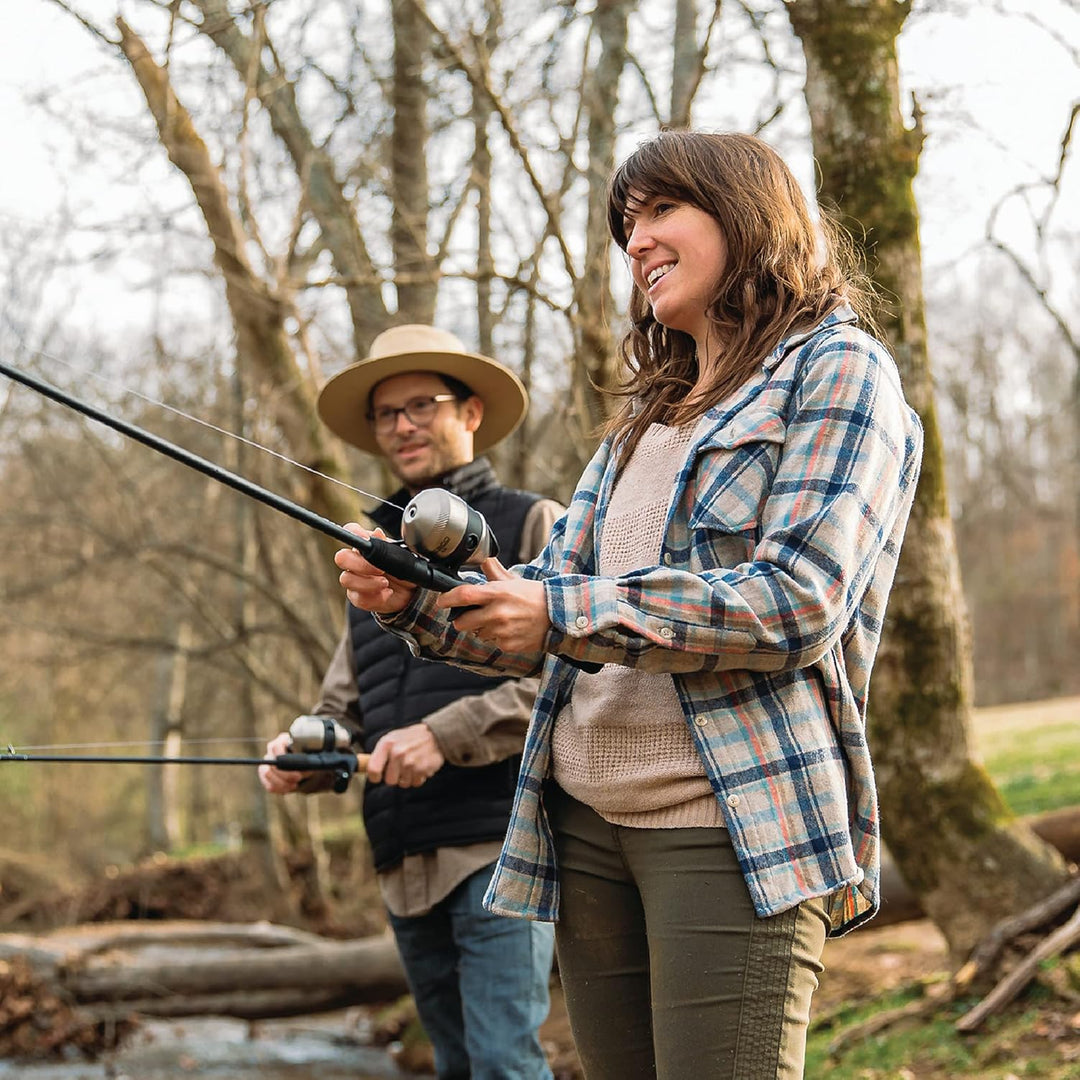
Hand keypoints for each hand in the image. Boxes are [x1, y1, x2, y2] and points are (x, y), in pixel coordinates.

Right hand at [258, 731, 307, 793]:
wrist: (306, 768)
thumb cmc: (308, 760)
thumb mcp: (309, 758)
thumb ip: (304, 760)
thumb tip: (301, 767)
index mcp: (282, 740)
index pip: (276, 746)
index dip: (282, 756)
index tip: (294, 767)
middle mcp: (272, 750)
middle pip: (270, 760)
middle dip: (285, 773)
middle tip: (298, 778)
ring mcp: (267, 763)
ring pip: (266, 773)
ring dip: (282, 782)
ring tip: (294, 785)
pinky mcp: (265, 776)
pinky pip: (268, 785)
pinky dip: (279, 788)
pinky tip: (289, 788)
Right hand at [334, 525, 416, 613]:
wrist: (409, 591)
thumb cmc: (401, 568)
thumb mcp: (400, 554)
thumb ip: (387, 545)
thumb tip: (377, 533)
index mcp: (364, 545)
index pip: (350, 532)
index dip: (353, 533)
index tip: (365, 540)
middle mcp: (355, 561)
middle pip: (342, 558)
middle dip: (361, 564)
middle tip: (381, 570)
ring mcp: (353, 580)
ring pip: (347, 580)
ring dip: (369, 583)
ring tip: (386, 583)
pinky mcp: (357, 597)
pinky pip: (358, 599)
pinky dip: (376, 597)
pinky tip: (387, 593)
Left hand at [368, 723, 444, 786]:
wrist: (435, 735)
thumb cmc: (410, 738)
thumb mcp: (391, 739)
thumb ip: (379, 753)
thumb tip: (364, 767)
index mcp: (387, 744)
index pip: (372, 769)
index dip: (374, 776)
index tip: (378, 776)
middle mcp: (398, 753)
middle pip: (389, 781)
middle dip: (395, 777)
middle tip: (401, 767)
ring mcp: (411, 762)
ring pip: (403, 783)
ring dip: (407, 778)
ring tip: (412, 764)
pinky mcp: (422, 769)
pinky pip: (415, 783)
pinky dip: (418, 778)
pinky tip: (420, 766)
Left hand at [435, 557, 549, 653]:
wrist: (557, 616)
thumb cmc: (534, 596)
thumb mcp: (513, 580)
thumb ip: (493, 571)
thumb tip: (482, 557)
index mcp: (497, 593)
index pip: (463, 595)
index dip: (447, 599)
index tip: (442, 601)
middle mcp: (497, 613)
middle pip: (462, 622)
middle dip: (462, 619)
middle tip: (471, 615)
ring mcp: (502, 631)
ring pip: (477, 633)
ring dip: (482, 628)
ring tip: (500, 620)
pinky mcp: (507, 645)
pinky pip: (492, 642)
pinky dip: (497, 637)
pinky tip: (509, 630)